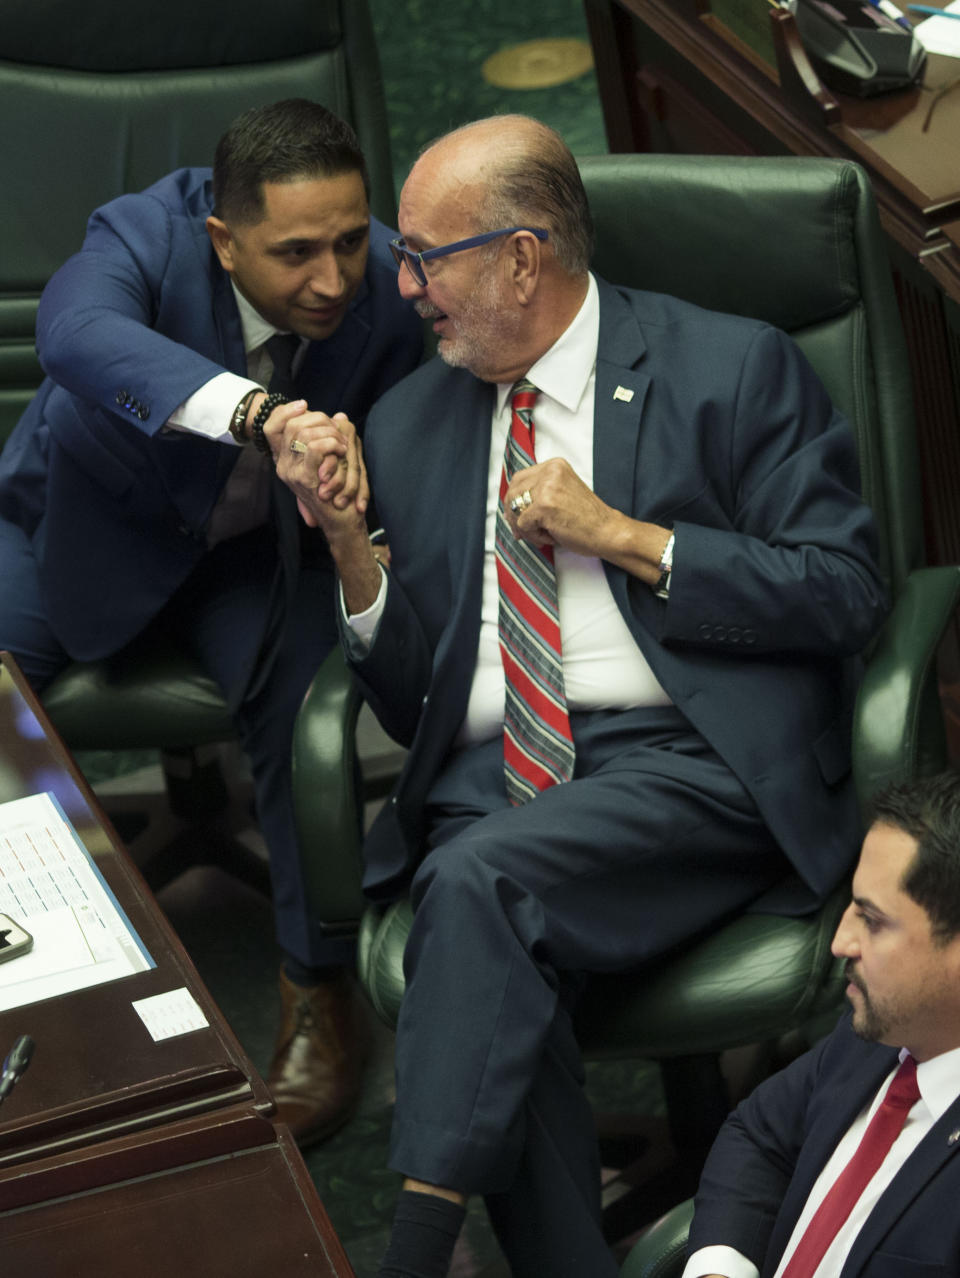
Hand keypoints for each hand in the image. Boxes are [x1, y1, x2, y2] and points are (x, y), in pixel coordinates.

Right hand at [272, 407, 368, 528]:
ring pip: (304, 432)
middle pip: (293, 423)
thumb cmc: (340, 493)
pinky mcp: (303, 478)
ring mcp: (290, 472)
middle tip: (338, 432)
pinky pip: (314, 447)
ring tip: (343, 445)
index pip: (275, 425)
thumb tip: (341, 416)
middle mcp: (283, 465)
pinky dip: (331, 444)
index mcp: (286, 459)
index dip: (287, 410)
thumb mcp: (337, 461)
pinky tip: (342, 452)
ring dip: (329, 432)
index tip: (304, 405)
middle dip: (320, 419)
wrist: (342, 522)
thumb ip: (335, 439)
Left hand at [504, 457, 619, 556]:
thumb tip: (508, 509)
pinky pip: (522, 525)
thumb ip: (539, 493)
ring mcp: (546, 488)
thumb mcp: (562, 493)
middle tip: (524, 531)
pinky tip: (551, 536)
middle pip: (512, 493)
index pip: (519, 479)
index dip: (514, 500)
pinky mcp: (544, 506)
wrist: (607, 531)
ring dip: (525, 527)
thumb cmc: (587, 518)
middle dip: (514, 515)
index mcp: (554, 465)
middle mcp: (550, 472)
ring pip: (515, 510)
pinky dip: (533, 536)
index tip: (519, 516)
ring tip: (544, 534)